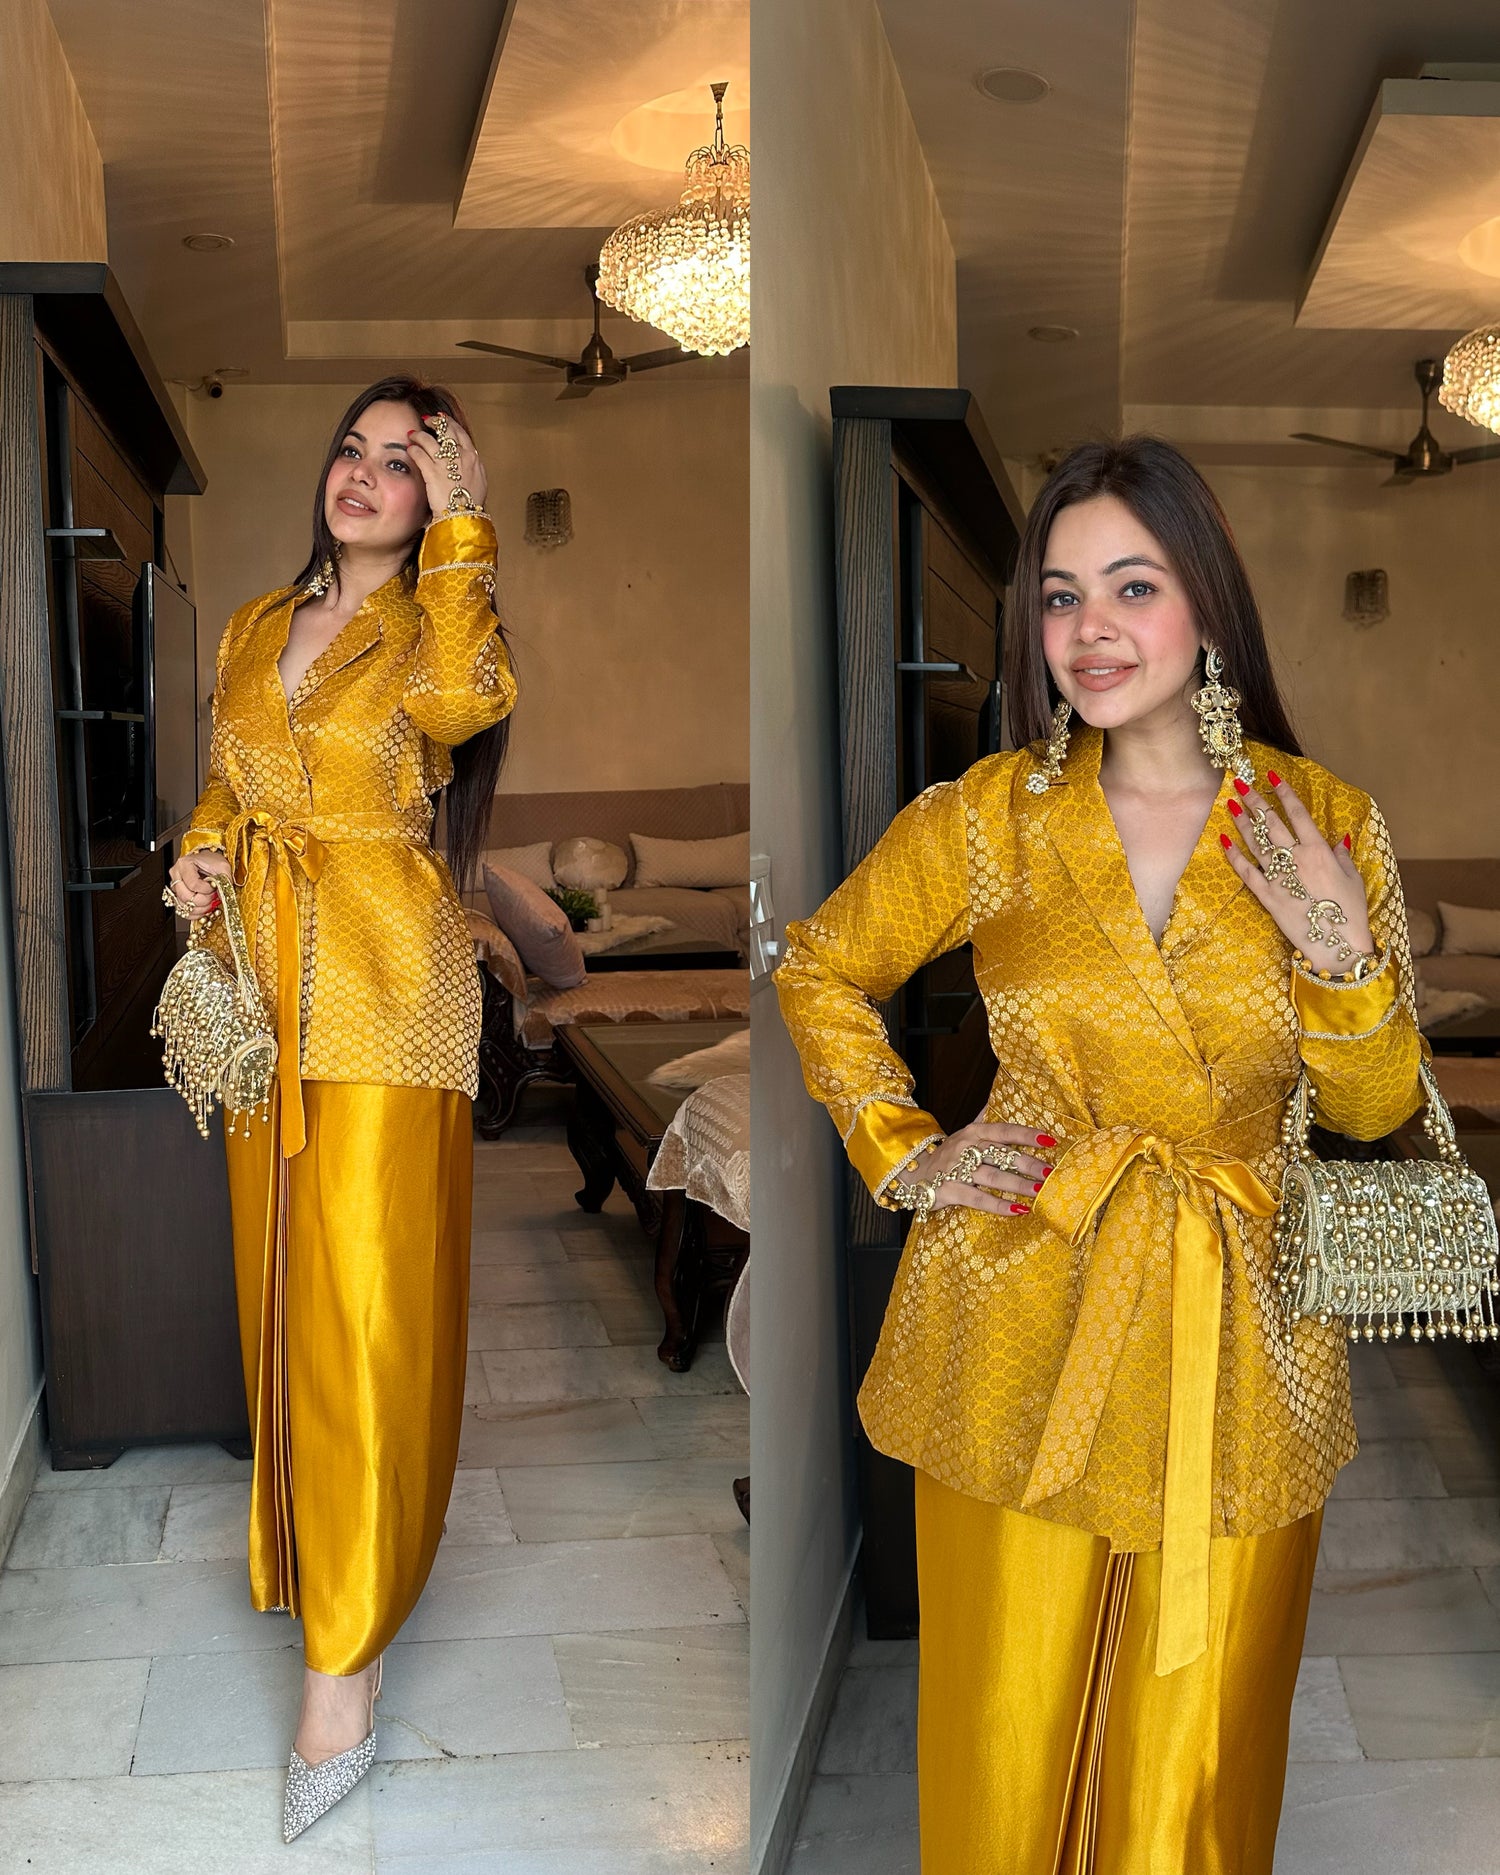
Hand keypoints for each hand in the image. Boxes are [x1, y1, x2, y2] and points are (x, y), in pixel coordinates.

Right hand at [167, 848, 229, 919]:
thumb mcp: (223, 866)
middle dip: (204, 900)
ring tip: (211, 902)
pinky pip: (184, 912)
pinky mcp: (177, 897)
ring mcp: (175, 887)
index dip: (206, 890)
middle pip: (185, 896)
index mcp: (184, 864)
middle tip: (214, 896)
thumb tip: (223, 895)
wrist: (208, 863)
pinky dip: (196, 914)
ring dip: (201, 908)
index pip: (193, 884)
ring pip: (183, 906)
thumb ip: (224, 880)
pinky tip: (205, 909)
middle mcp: (176, 875)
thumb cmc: (213, 862)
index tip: (214, 887)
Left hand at [406, 413, 487, 518]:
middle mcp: (460, 456)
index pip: (460, 433)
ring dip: (419, 435)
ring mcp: (445, 464)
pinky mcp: (432, 472)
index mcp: (473, 458)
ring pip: (429, 439)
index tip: (443, 419)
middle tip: (426, 420)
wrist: (463, 516)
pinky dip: (413, 449)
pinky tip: (409, 449)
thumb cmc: (471, 504)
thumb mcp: (479, 483)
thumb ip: (473, 469)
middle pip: (446, 430)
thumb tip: (469, 461)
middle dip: (434, 422)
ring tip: (413, 434)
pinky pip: (419, 454)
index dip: (450, 424)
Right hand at [910, 1121, 1056, 1216]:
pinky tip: (1019, 1210)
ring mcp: (957, 1169)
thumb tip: (1002, 1094)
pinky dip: (999, 1206)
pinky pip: (977, 1199)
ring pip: (993, 1178)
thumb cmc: (949, 1154)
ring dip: (1018, 1185)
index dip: (1027, 1135)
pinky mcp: (949, 1190)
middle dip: (1028, 1164)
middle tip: (1050, 1172)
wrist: (913, 1173)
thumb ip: (985, 1117)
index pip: (1004, 1131)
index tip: (1050, 1140)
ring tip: (1040, 1191)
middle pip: (1002, 1155)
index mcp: (973, 1132)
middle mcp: (966, 1148)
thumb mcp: (966, 1133)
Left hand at [1220, 772, 1373, 959]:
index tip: (1272, 776)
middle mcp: (1296, 859)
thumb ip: (1343, 856)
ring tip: (1230, 804)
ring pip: (1256, 843)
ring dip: (1242, 822)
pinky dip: (1233, 855)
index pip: (1298, 814)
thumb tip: (1339, 839)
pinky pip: (1246, 871)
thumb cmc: (1350, 912)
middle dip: (1254, 801)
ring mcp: (1279, 877)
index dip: (1284, 792)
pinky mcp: (1267, 896)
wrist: (1338, 944)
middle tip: (1240, 784)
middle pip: (1271, 823)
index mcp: (1319, 851)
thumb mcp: (1354, 879)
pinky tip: (1223, 840)